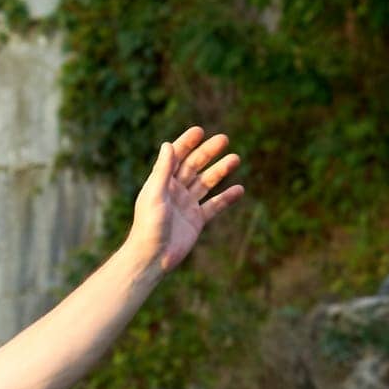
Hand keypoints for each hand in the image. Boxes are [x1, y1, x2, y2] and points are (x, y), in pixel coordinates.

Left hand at [125, 126, 244, 273]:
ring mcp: (186, 206)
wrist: (151, 258)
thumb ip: (162, 171)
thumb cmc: (148, 226)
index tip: (199, 131)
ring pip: (206, 183)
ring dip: (220, 171)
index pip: (174, 158)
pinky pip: (214, 206)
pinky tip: (239, 189)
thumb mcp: (154, 195)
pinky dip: (226, 198)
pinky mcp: (196, 221)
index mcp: (161, 183)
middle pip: (193, 167)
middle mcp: (174, 192)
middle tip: (224, 139)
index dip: (186, 144)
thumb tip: (168, 144)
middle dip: (208, 152)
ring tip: (235, 158)